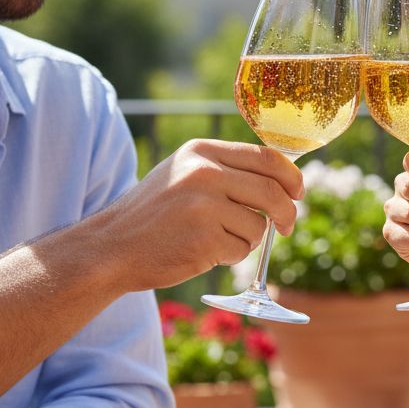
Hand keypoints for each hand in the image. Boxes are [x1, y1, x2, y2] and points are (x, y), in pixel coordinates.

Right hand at [92, 139, 303, 291]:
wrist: (109, 247)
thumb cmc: (153, 214)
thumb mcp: (183, 174)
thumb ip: (226, 170)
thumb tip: (283, 180)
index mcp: (201, 151)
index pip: (265, 157)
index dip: (290, 177)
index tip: (298, 192)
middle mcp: (203, 172)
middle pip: (271, 192)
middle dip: (287, 213)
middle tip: (287, 226)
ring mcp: (204, 206)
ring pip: (258, 225)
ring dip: (247, 239)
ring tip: (213, 238)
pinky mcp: (204, 239)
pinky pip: (241, 250)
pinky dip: (230, 256)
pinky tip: (202, 252)